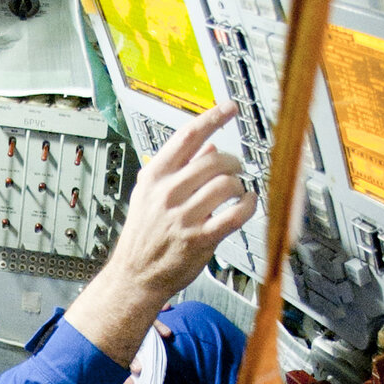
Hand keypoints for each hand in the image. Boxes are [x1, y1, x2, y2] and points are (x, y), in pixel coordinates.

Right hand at [66, 108, 257, 368]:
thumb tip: (210, 147)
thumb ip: (178, 170)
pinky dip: (248, 205)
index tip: (230, 108)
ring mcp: (183, 216)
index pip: (187, 137)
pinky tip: (246, 204)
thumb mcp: (149, 195)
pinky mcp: (200, 238)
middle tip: (237, 169)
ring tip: (237, 191)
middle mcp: (167, 193)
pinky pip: (235, 213)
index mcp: (154, 176)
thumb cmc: (144, 236)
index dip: (212, 118)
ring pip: (226, 184)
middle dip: (233, 162)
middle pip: (214, 160)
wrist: (135, 276)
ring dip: (239, 185)